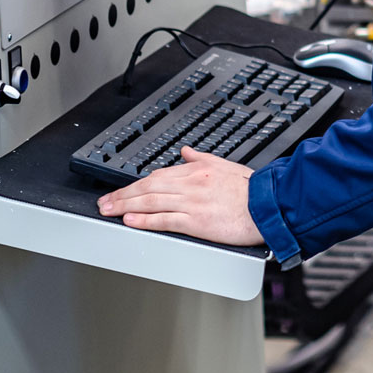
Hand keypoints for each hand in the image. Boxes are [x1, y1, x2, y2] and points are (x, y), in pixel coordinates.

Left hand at [97, 147, 263, 245]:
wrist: (269, 205)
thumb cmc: (251, 189)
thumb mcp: (224, 164)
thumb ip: (201, 158)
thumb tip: (185, 151)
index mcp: (197, 170)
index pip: (158, 175)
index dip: (135, 183)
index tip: (121, 190)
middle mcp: (191, 184)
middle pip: (148, 187)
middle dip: (122, 194)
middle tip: (104, 202)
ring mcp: (192, 203)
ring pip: (151, 201)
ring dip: (125, 205)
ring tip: (108, 211)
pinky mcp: (197, 221)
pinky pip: (165, 220)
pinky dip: (145, 220)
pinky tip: (130, 220)